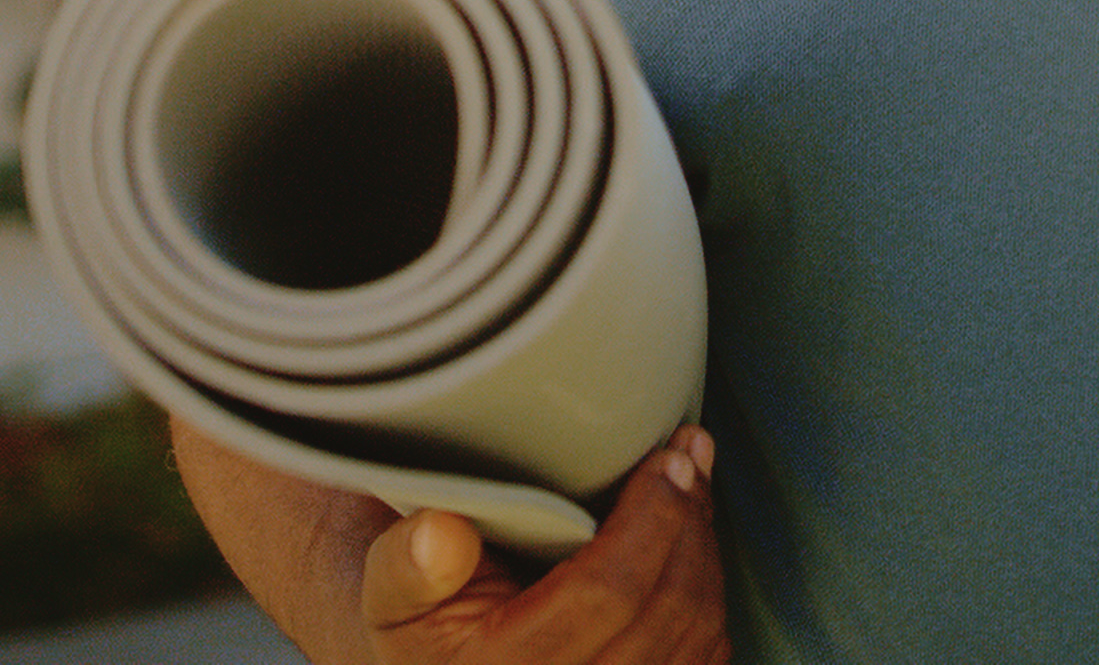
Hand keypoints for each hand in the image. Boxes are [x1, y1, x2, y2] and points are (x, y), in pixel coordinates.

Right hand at [362, 427, 729, 664]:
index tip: (667, 458)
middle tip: (688, 454)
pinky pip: (705, 658)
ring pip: (698, 634)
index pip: (606, 591)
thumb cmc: (424, 626)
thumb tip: (443, 532)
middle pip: (668, 609)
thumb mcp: (391, 594)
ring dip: (704, 550)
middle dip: (689, 520)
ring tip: (692, 484)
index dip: (652, 518)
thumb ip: (407, 565)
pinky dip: (707, 594)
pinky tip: (690, 545)